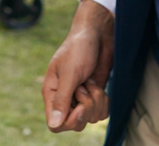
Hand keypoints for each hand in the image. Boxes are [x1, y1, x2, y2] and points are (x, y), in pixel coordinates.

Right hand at [42, 0, 113, 132]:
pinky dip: (105, 101)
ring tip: (92, 81)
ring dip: (97, 100)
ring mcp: (82, 97)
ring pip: (91, 118)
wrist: (98, 32)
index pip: (56, 125)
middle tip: (87, 85)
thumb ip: (62, 99)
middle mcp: (66, 99)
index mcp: (53, 94)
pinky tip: (101, 86)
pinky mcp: (95, 94)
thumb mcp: (70, 72)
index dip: (71, 120)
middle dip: (88, 108)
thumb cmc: (79, 47)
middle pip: (76, 124)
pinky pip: (102, 112)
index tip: (81, 104)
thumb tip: (54, 124)